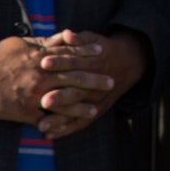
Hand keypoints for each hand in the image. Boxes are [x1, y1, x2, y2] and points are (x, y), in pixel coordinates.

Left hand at [31, 28, 149, 140]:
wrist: (127, 63)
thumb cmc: (101, 50)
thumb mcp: (93, 40)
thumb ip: (79, 39)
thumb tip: (67, 34)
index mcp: (95, 63)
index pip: (76, 62)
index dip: (60, 62)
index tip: (43, 62)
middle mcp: (96, 84)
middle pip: (77, 90)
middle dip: (61, 97)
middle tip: (43, 101)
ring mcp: (96, 99)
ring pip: (78, 111)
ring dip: (60, 119)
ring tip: (42, 125)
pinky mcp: (95, 111)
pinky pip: (80, 123)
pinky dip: (64, 130)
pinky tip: (48, 135)